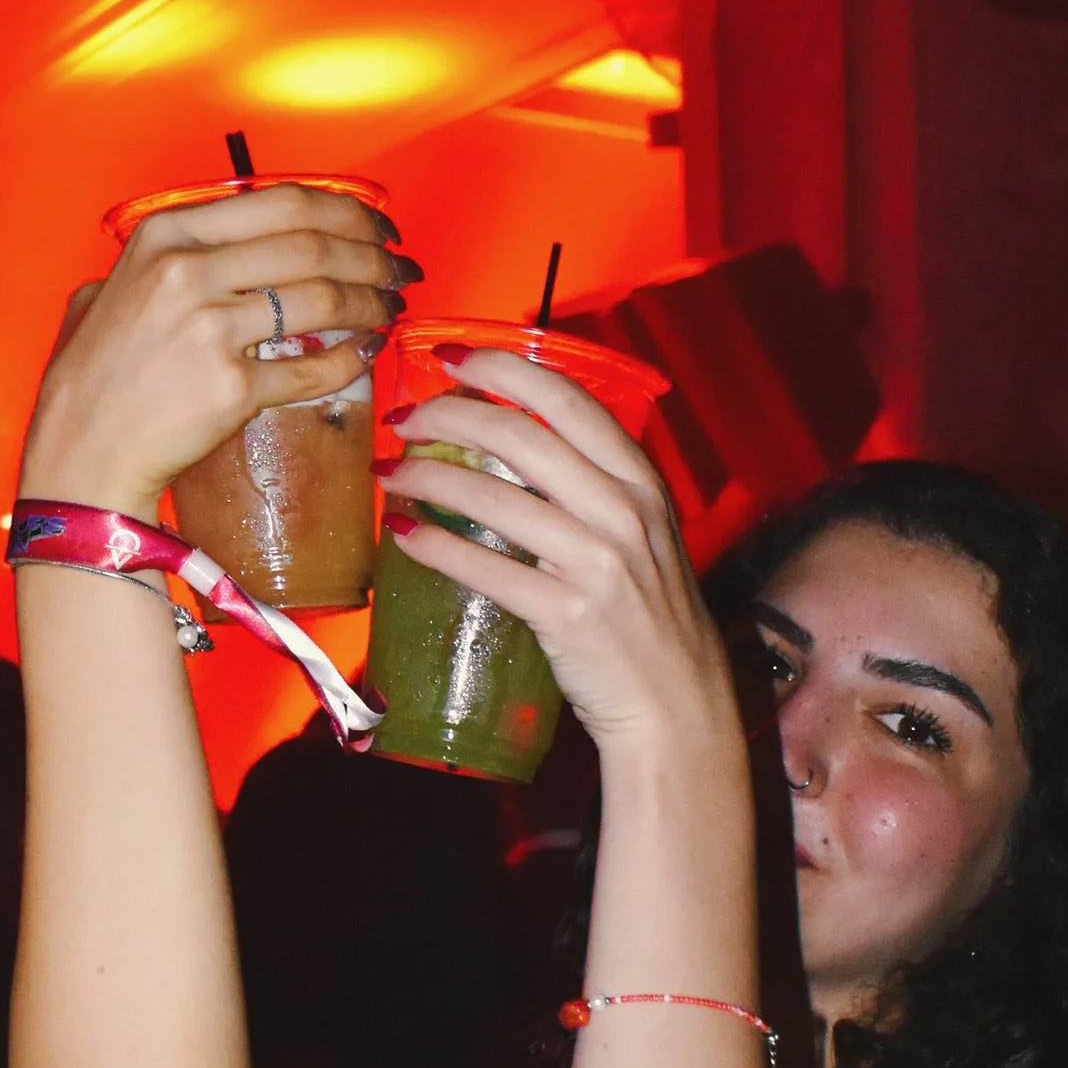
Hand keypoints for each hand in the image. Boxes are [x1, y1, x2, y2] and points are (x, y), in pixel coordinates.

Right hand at [22, 185, 403, 517]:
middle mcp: (187, 272)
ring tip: (390, 307)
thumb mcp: (110, 288)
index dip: (346, 211)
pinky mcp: (231, 389)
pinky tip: (366, 353)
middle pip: (313, 245)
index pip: (281, 202)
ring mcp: (210, 331)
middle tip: (400, 268)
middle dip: (372, 253)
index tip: (376, 225)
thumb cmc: (94, 378)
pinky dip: (352, 360)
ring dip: (372, 301)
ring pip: (323, 298)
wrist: (80, 456)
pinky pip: (313, 368)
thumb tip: (240, 240)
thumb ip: (168, 256)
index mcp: (164, 235)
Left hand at [377, 350, 736, 753]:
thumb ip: (592, 490)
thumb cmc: (649, 620)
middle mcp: (623, 511)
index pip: (568, 399)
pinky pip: (484, 567)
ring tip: (390, 473)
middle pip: (520, 435)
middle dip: (447, 415)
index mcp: (641, 482)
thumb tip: (507, 449)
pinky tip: (403, 535)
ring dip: (427, 476)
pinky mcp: (567, 614)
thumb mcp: (642, 537)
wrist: (677, 708)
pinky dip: (435, 546)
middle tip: (402, 419)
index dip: (503, 369)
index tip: (450, 359)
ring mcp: (597, 562)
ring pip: (492, 495)